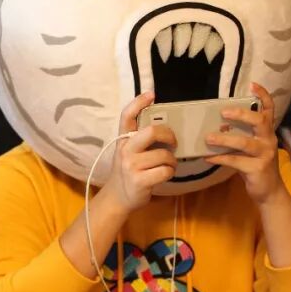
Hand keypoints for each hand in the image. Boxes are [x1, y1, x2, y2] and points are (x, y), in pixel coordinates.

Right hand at [100, 92, 176, 212]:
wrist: (118, 197)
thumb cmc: (128, 171)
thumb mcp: (128, 152)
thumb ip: (139, 139)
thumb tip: (164, 127)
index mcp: (122, 139)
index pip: (127, 116)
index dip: (139, 102)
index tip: (151, 94)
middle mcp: (125, 150)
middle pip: (151, 132)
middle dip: (168, 135)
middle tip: (173, 141)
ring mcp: (131, 166)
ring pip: (164, 155)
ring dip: (172, 160)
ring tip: (168, 164)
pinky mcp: (140, 181)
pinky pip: (165, 171)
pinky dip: (170, 172)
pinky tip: (165, 174)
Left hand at [204, 82, 283, 204]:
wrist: (269, 192)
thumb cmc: (256, 166)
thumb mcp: (251, 149)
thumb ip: (241, 136)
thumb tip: (218, 127)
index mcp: (268, 132)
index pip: (269, 110)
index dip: (263, 96)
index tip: (252, 85)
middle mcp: (269, 140)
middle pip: (259, 121)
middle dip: (241, 115)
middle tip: (223, 112)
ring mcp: (265, 155)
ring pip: (245, 143)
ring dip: (225, 139)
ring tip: (209, 138)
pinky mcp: (258, 169)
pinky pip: (236, 161)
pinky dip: (221, 158)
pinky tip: (208, 157)